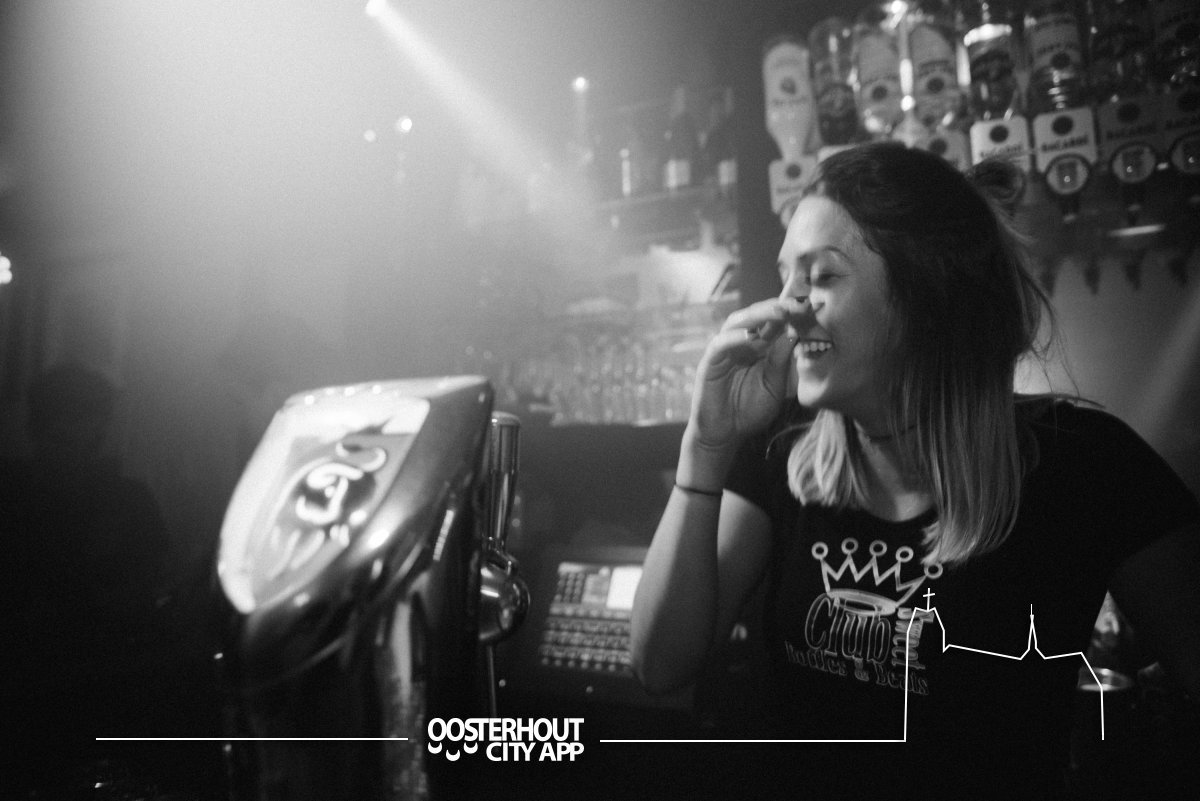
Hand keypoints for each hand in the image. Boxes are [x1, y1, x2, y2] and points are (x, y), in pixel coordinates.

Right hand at [689, 296, 806, 451]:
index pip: (775, 322)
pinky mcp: (710, 362)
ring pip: (738, 322)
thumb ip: (780, 362)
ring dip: (758, 315)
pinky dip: (734, 338)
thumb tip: (794, 334)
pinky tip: (751, 336)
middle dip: (778, 307)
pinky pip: (720, 344)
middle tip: (798, 303)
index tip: (811, 306)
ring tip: (779, 312)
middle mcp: (741, 343)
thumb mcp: (773, 386)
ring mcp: (724, 350)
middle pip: (757, 315)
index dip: (791, 313)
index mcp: (759, 346)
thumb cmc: (749, 411)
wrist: (725, 435)